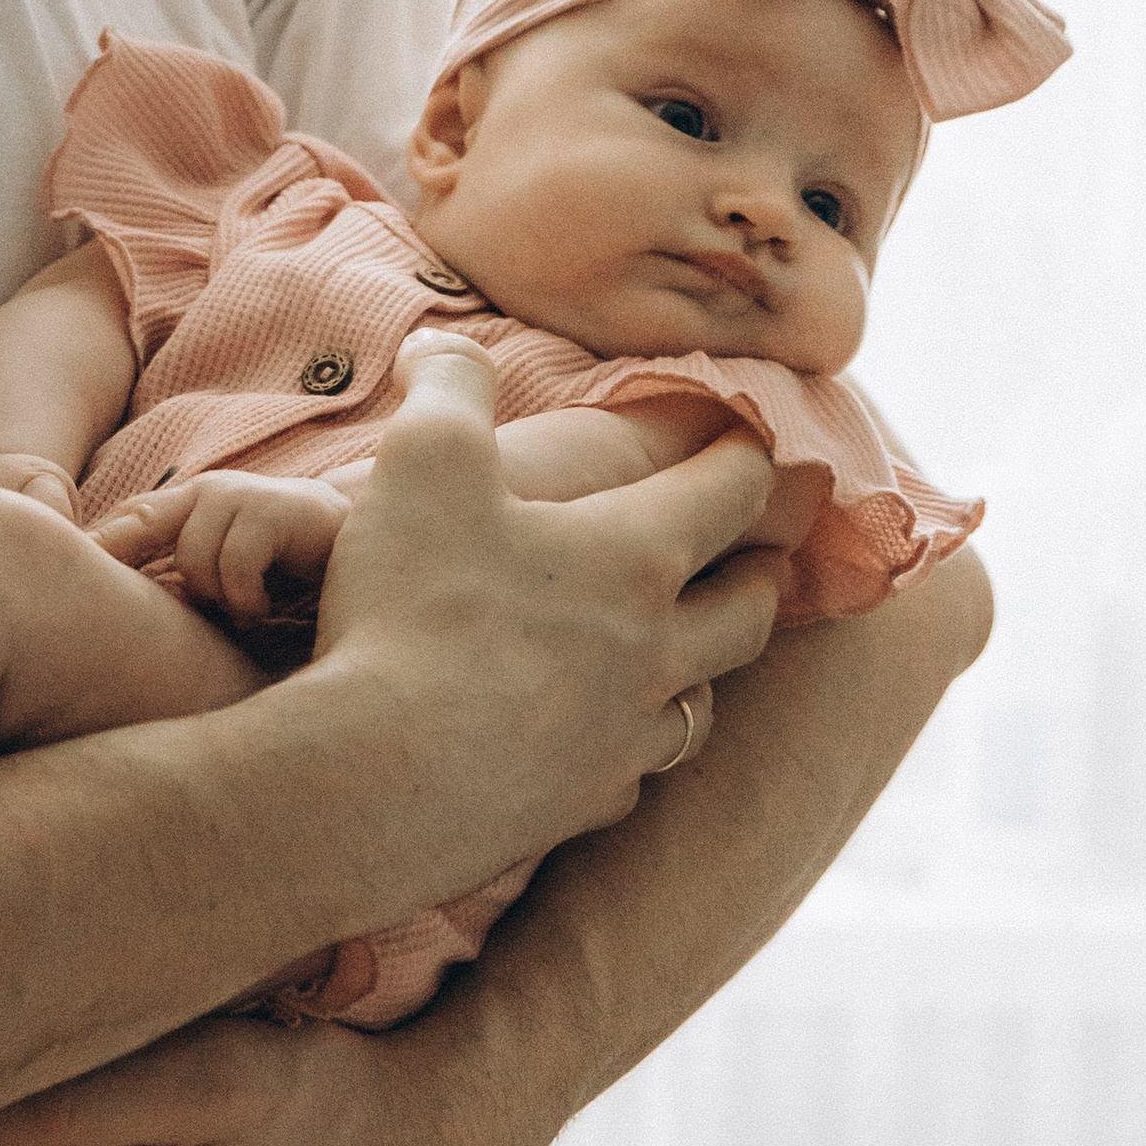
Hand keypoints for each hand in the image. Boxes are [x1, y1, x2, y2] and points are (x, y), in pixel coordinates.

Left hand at [91, 469, 355, 622]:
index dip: (91, 548)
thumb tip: (113, 608)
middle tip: (184, 610)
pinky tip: (267, 605)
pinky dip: (248, 600)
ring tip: (245, 609)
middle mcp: (206, 492)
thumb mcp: (223, 570)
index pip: (123, 524)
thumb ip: (178, 577)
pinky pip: (234, 568)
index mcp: (187, 505)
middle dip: (143, 572)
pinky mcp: (274, 509)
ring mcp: (240, 495)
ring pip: (194, 561)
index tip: (58, 570)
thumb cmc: (284, 570)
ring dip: (219, 599)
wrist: (362, 547)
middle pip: (146, 534)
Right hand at [298, 333, 783, 877]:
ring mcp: (627, 736)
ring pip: (702, 701)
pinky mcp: (585, 803)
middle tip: (763, 556)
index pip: (728, 493)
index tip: (756, 439)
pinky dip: (629, 745)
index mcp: (636, 555)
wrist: (383, 776)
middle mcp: (657, 648)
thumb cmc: (414, 605)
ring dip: (708, 668)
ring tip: (695, 653)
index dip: (747, 457)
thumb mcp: (424, 461)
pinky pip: (634, 772)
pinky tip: (599, 742)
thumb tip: (444, 342)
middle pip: (748, 610)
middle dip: (760, 573)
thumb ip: (448, 387)